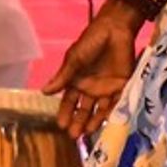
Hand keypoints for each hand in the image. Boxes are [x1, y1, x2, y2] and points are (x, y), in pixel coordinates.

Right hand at [44, 2, 142, 138]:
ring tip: (88, 132)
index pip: (69, 102)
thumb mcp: (74, 59)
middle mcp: (90, 88)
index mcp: (76, 81)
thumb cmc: (90, 41)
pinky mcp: (122, 86)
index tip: (60, 126)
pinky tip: (106, 122)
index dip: (65, 113)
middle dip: (78, 122)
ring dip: (93, 121)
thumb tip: (44, 92)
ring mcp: (106, 88)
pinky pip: (117, 102)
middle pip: (83, 109)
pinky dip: (112, 112)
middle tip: (74, 136)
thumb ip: (62, 77)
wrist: (114, 30)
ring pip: (99, 110)